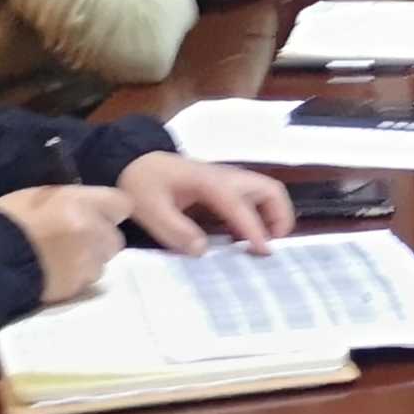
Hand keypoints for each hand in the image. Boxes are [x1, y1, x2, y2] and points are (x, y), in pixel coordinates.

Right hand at [0, 182, 130, 302]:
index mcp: (80, 202)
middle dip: (100, 240)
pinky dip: (76, 278)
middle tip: (77, 240)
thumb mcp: (42, 196)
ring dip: (88, 261)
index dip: (112, 211)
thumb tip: (88, 207)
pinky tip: (55, 273)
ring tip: (62, 259)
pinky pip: (87, 281)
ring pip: (102, 262)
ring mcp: (86, 261)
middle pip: (114, 238)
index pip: (122, 205)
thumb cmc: (9, 219)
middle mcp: (91, 230)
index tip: (101, 215)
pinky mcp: (77, 286)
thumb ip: (73, 201)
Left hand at [113, 148, 289, 253]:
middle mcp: (226, 177)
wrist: (134, 161)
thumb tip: (203, 250)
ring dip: (273, 216)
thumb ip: (175, 230)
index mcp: (209, 182)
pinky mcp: (223, 186)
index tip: (264, 252)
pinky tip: (243, 238)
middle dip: (280, 217)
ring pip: (265, 191)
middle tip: (271, 246)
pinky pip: (252, 199)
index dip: (254, 229)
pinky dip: (259, 216)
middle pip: (269, 189)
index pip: (240, 205)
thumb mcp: (149, 209)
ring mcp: (227, 180)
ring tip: (262, 244)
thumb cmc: (141, 184)